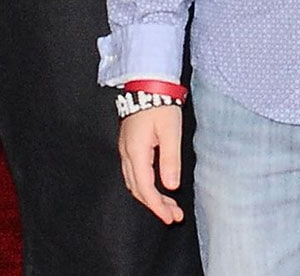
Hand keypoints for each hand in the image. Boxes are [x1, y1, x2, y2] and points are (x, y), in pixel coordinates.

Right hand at [118, 106, 184, 224]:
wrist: (147, 81)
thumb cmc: (160, 102)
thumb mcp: (171, 131)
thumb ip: (170, 159)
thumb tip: (171, 186)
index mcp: (136, 152)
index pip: (145, 188)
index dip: (158, 206)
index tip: (171, 218)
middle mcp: (127, 153)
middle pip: (138, 189)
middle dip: (155, 205)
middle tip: (174, 215)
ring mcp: (125, 148)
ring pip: (134, 182)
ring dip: (150, 196)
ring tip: (169, 205)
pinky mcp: (128, 144)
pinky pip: (133, 172)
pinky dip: (145, 184)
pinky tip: (157, 185)